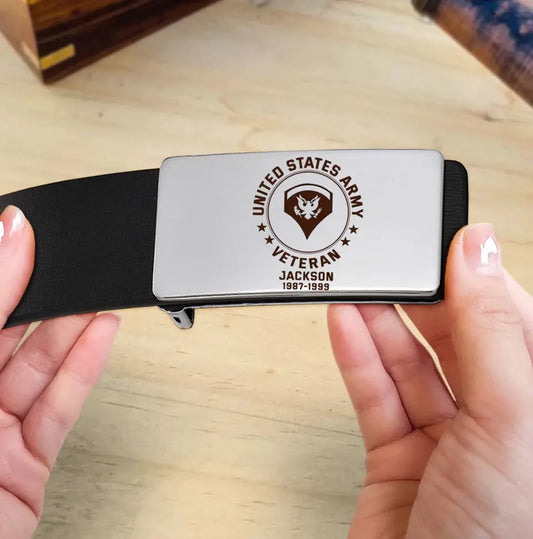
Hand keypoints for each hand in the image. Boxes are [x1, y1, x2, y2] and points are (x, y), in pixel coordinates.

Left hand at [0, 206, 118, 537]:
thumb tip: (5, 237)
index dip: (0, 271)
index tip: (25, 232)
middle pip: (3, 335)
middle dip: (40, 298)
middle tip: (69, 264)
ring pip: (37, 368)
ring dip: (72, 328)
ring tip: (96, 293)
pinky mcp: (27, 463)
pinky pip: (60, 406)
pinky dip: (85, 368)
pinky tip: (102, 334)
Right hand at [328, 223, 532, 537]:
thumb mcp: (511, 423)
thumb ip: (493, 333)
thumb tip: (481, 252)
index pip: (515, 322)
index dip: (480, 279)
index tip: (448, 240)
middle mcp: (501, 423)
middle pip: (458, 339)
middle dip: (422, 297)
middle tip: (392, 259)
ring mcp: (446, 441)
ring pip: (411, 364)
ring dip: (380, 321)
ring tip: (356, 283)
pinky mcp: (398, 457)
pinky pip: (377, 395)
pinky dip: (357, 356)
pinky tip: (345, 323)